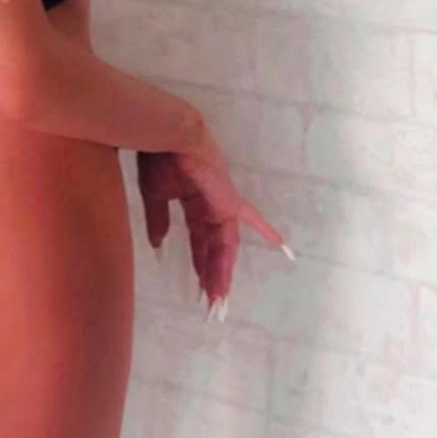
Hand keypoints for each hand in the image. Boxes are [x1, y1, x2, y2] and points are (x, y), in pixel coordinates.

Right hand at [137, 130, 291, 313]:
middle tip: (212, 303)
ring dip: (222, 270)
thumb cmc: (159, 158)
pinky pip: (248, 217)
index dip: (200, 262)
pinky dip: (265, 229)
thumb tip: (158, 246)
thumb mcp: (154, 194)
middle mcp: (212, 204)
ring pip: (225, 243)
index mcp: (194, 203)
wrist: (165, 134)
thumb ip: (158, 220)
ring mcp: (221, 201)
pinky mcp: (225, 197)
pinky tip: (282, 246)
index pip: (199, 240)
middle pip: (215, 247)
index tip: (200, 287)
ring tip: (219, 297)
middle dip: (213, 275)